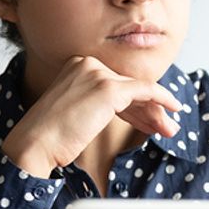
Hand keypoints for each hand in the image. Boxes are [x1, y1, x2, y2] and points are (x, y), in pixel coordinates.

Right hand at [1, 56, 181, 177]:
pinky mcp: (108, 88)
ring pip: (138, 91)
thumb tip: (128, 109)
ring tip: (170, 129)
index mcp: (75, 65)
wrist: (35, 145)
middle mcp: (87, 63)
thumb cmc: (49, 137)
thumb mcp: (74, 111)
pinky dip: (162, 99)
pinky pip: (145, 90)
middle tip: (165, 126)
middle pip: (127, 87)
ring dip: (156, 112)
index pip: (114, 84)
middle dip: (147, 110)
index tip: (147, 122)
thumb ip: (96, 104)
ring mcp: (97, 74)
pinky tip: (173, 109)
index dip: (134, 106)